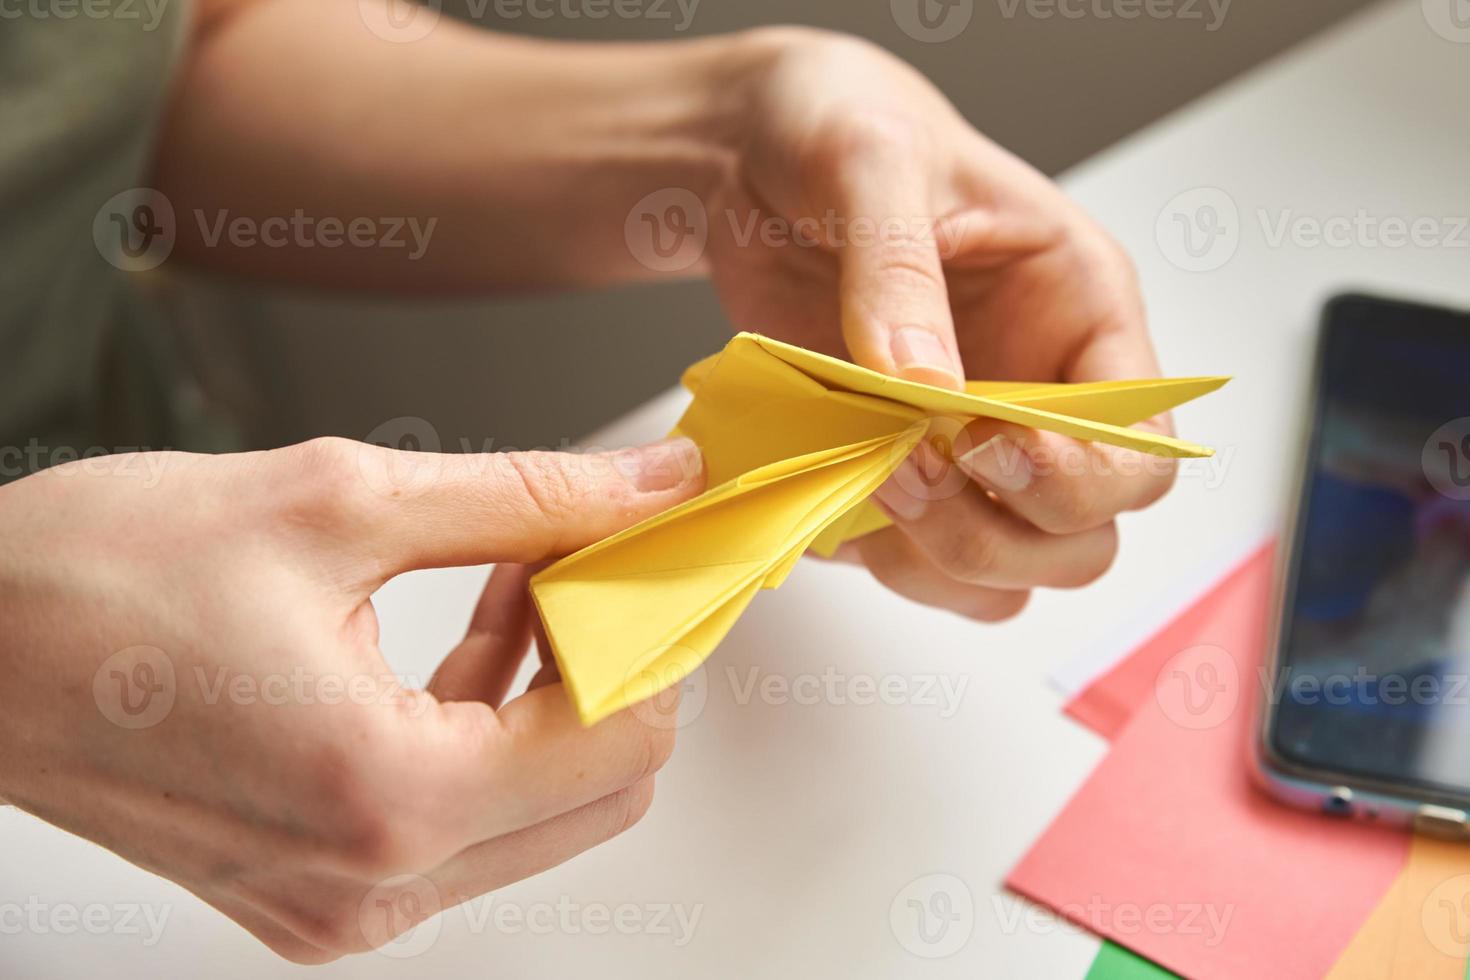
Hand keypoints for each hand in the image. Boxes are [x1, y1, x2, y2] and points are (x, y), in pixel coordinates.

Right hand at [0, 435, 703, 961]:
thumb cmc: (97, 578)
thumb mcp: (341, 501)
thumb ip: (528, 497)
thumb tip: (652, 485)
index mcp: (389, 793)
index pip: (625, 734)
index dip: (663, 630)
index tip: (663, 554)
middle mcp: (371, 879)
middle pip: (603, 787)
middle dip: (621, 663)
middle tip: (599, 557)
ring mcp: (342, 902)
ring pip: (543, 809)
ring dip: (559, 689)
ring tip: (526, 566)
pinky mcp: (315, 890)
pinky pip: (465, 820)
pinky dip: (494, 724)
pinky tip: (480, 617)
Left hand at [706, 30, 1174, 619]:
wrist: (754, 158)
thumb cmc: (842, 129)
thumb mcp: (871, 163)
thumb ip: (897, 268)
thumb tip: (921, 385)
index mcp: (1079, 311)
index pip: (1140, 448)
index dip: (1078, 475)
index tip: (984, 444)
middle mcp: (1038, 394)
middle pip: (1084, 536)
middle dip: (999, 533)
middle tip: (906, 475)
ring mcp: (968, 447)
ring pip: (1008, 572)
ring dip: (939, 563)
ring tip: (865, 488)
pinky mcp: (898, 474)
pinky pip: (920, 568)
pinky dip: (877, 561)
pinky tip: (828, 501)